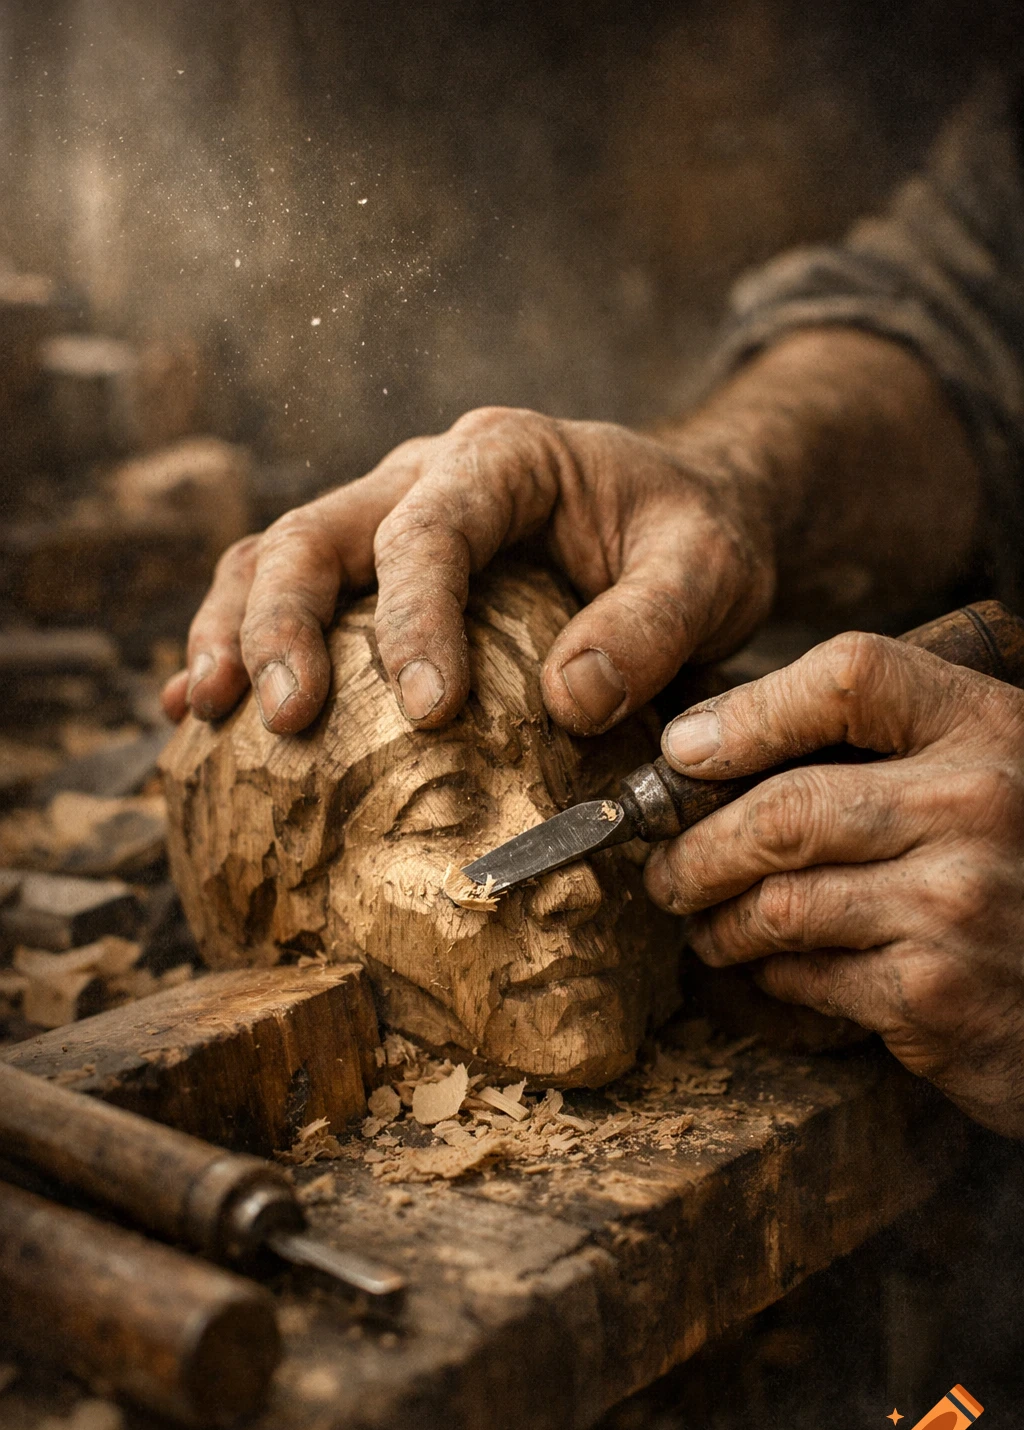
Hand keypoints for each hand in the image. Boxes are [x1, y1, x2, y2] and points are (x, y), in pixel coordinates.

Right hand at [161, 408, 774, 734]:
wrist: (681, 515)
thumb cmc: (694, 539)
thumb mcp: (710, 570)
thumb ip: (653, 626)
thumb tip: (570, 701)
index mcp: (505, 458)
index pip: (432, 528)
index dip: (416, 617)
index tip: (430, 712)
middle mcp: (426, 473)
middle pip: (317, 531)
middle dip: (285, 622)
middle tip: (283, 715)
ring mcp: (387, 515)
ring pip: (275, 553)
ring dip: (235, 630)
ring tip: (208, 712)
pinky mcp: (372, 568)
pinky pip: (283, 592)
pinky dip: (238, 645)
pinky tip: (198, 714)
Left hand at [644, 632, 1023, 1136]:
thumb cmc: (1020, 871)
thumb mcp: (985, 773)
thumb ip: (883, 746)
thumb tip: (702, 746)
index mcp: (989, 726)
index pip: (848, 679)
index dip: (748, 711)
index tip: (684, 751)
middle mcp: (978, 804)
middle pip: (783, 811)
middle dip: (697, 849)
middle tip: (666, 871)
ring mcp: (957, 901)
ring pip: (776, 903)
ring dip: (718, 923)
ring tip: (708, 927)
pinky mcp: (934, 992)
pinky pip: (805, 975)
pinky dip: (770, 976)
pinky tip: (774, 970)